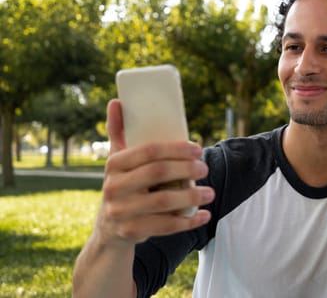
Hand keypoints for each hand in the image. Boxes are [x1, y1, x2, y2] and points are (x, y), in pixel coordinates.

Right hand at [94, 99, 214, 247]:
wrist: (108, 232)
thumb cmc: (122, 187)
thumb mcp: (117, 162)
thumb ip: (119, 133)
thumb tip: (117, 101)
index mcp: (113, 164)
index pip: (149, 150)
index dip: (176, 148)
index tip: (198, 149)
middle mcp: (113, 187)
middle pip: (158, 173)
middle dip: (187, 169)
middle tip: (205, 169)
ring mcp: (120, 211)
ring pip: (163, 201)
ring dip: (192, 196)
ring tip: (210, 193)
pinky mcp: (129, 232)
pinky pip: (164, 226)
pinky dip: (188, 222)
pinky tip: (204, 216)